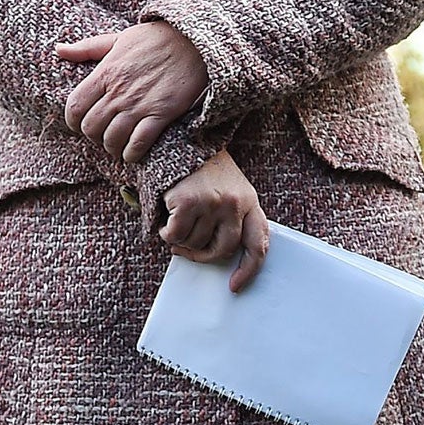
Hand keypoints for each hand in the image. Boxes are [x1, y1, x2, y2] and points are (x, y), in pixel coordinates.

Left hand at [57, 21, 208, 162]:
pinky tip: (131, 155)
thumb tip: (59, 49)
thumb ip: (86, 48)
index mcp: (104, 73)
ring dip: (111, 147)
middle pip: (91, 127)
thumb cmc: (154, 39)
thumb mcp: (116, 39)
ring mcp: (139, 104)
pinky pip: (139, 143)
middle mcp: (118, 92)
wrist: (193, 42)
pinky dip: (131, 154)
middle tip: (100, 137)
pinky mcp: (161, 114)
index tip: (79, 125)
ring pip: (112, 138)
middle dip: (92, 137)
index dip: (73, 121)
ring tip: (115, 147)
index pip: (75, 106)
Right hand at [160, 150, 268, 291]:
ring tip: (175, 222)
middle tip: (186, 251)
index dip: (248, 270)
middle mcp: (234, 203)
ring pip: (195, 243)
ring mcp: (212, 203)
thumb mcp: (225, 188)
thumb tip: (217, 253)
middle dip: (202, 256)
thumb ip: (230, 217)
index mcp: (249, 201)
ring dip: (181, 240)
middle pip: (223, 249)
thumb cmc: (199, 167)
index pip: (258, 244)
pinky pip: (176, 235)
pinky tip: (165, 220)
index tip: (234, 286)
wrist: (177, 138)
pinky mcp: (188, 202)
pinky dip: (167, 233)